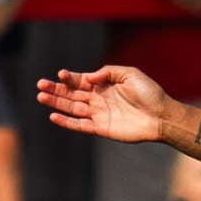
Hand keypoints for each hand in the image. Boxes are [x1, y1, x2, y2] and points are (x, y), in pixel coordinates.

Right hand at [35, 64, 177, 144]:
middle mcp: (98, 99)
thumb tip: (89, 78)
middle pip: (71, 94)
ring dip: (56, 103)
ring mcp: (99, 114)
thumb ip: (108, 72)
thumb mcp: (130, 74)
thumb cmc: (148, 92)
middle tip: (40, 85)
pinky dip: (66, 122)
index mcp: (103, 85)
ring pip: (72, 108)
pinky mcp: (101, 128)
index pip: (80, 80)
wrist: (161, 116)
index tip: (60, 75)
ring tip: (40, 97)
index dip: (69, 78)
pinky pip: (80, 125)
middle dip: (55, 90)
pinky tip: (54, 116)